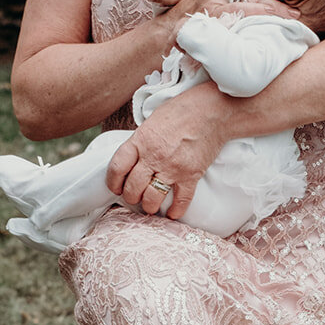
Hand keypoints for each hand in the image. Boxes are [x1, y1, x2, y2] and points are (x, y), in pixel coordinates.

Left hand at [106, 80, 231, 220]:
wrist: (212, 110)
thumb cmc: (182, 110)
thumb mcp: (152, 121)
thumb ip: (141, 140)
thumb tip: (134, 157)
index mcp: (141, 140)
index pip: (117, 167)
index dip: (113, 182)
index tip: (116, 187)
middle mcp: (154, 156)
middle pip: (133, 187)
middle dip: (131, 197)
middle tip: (134, 197)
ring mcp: (172, 168)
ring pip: (152, 198)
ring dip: (149, 206)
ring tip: (151, 206)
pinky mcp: (191, 175)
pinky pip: (181, 200)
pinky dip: (176, 211)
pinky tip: (173, 214)